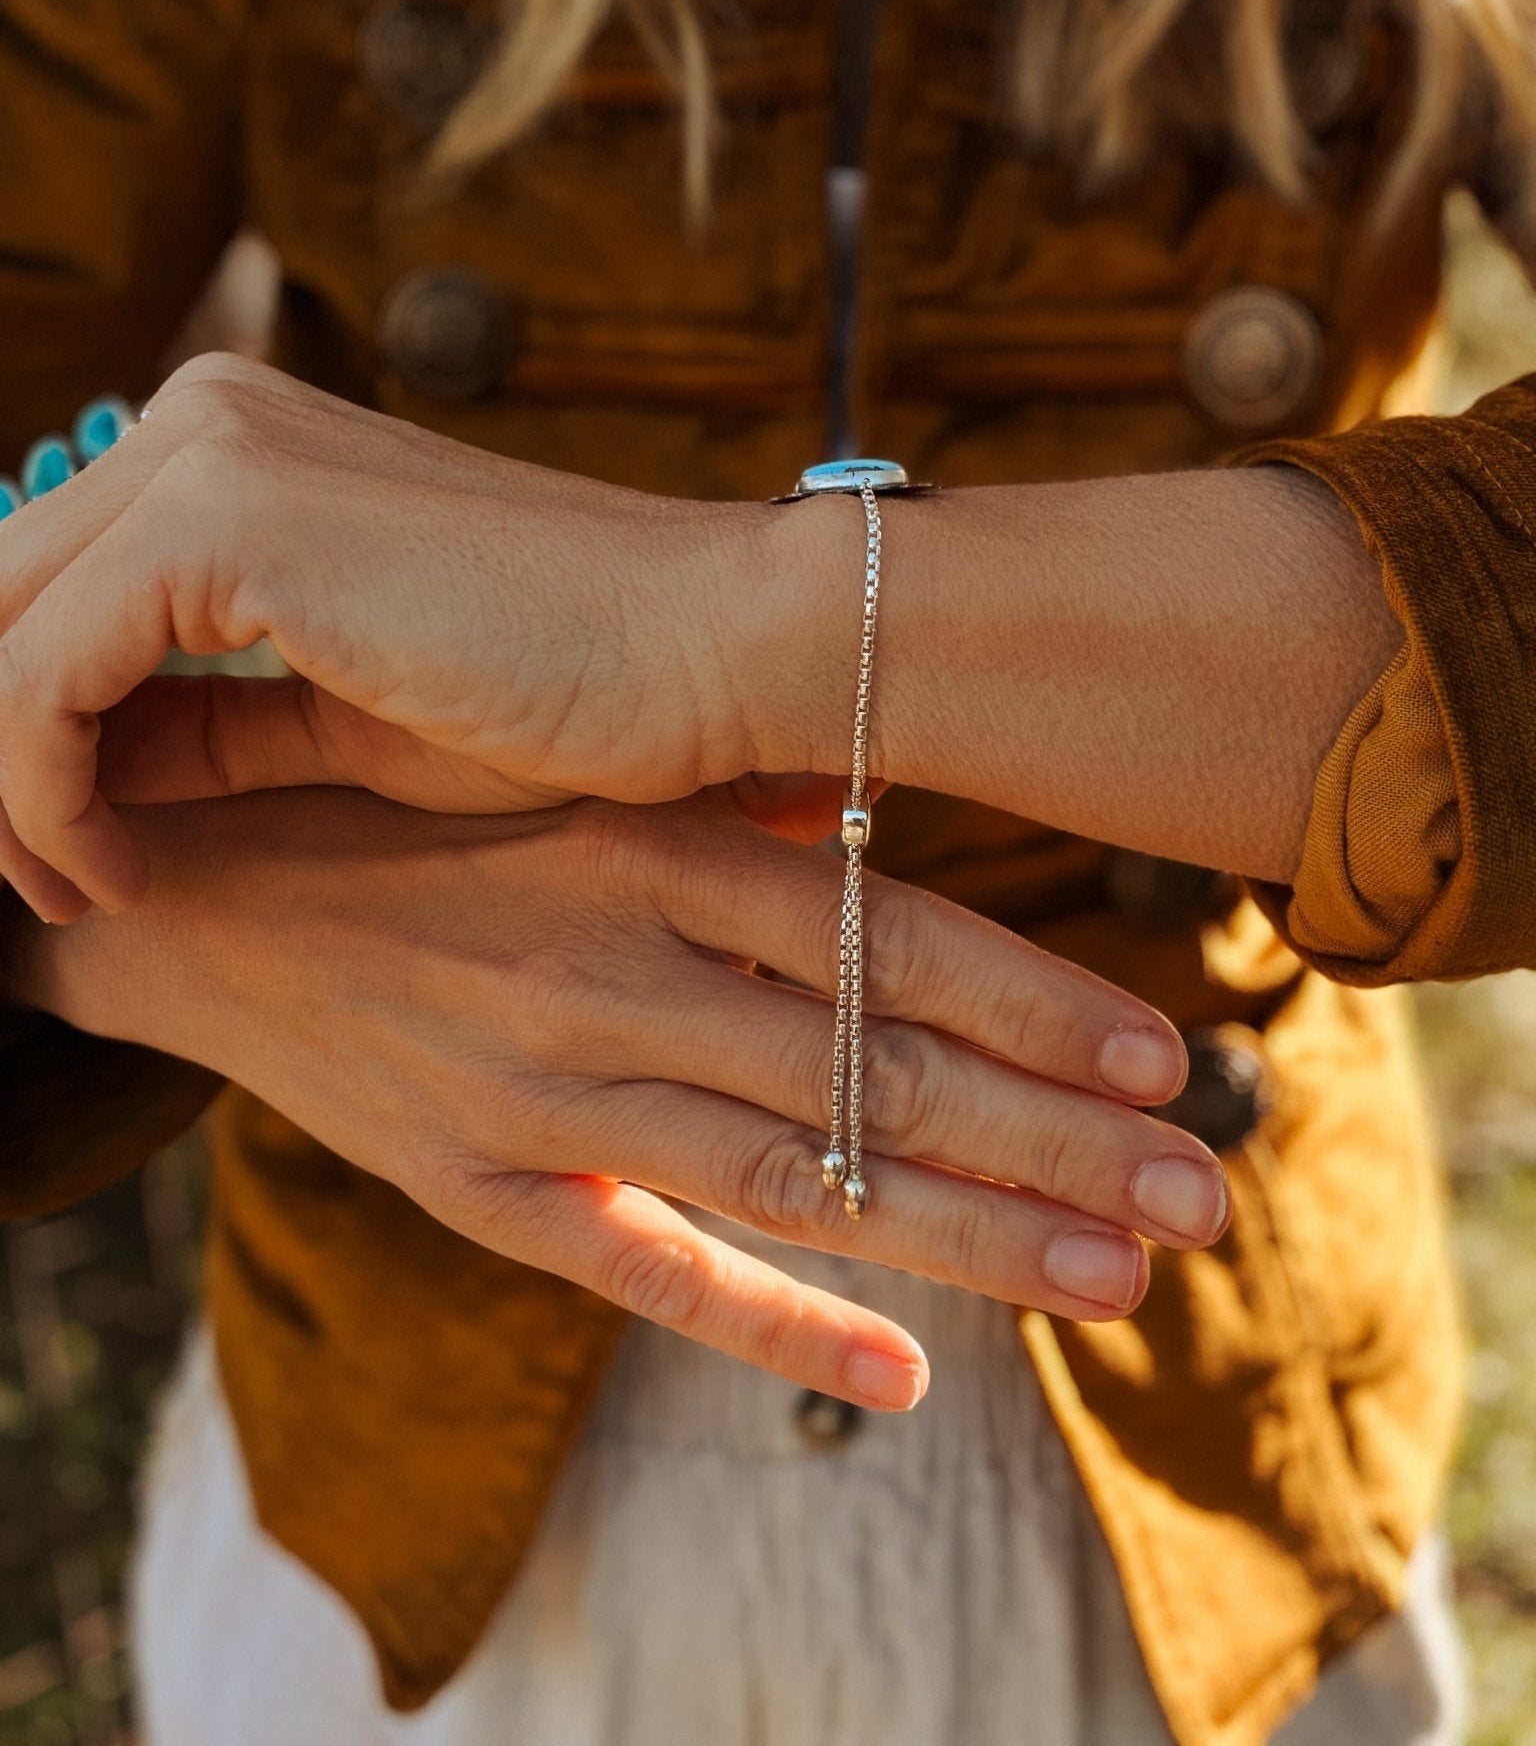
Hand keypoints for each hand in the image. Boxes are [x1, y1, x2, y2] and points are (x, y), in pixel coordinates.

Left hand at [0, 356, 800, 917]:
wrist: (707, 655)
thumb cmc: (567, 698)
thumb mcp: (340, 725)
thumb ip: (200, 727)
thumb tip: (66, 777)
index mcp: (237, 448)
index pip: (45, 586)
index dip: (12, 733)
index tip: (47, 856)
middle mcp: (205, 421)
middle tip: (27, 888)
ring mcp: (211, 456)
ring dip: (3, 790)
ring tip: (64, 895)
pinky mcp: (223, 522)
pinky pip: (42, 678)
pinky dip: (40, 794)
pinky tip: (104, 873)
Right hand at [19, 786, 1229, 1408]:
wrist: (200, 898)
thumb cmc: (414, 818)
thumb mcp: (564, 778)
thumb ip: (718, 810)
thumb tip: (869, 816)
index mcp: (642, 848)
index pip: (880, 939)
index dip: (1032, 1002)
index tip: (1162, 1058)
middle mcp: (606, 969)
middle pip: (869, 1072)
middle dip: (1051, 1141)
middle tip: (1196, 1194)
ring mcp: (540, 1090)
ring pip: (792, 1177)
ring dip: (966, 1237)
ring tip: (1118, 1279)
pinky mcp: (478, 1188)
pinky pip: (643, 1270)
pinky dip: (773, 1327)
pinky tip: (901, 1377)